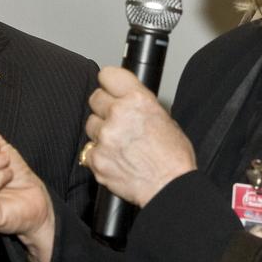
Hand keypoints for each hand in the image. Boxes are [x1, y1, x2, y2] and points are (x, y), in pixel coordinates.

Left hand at [86, 67, 196, 206]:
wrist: (169, 186)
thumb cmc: (173, 157)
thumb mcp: (164, 118)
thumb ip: (139, 104)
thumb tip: (124, 97)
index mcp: (138, 100)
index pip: (108, 75)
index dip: (109, 83)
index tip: (109, 88)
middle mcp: (119, 114)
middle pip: (95, 98)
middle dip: (104, 108)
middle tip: (117, 121)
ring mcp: (105, 137)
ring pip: (90, 124)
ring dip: (101, 132)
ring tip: (120, 144)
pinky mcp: (96, 158)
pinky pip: (88, 150)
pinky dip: (98, 155)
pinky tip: (115, 159)